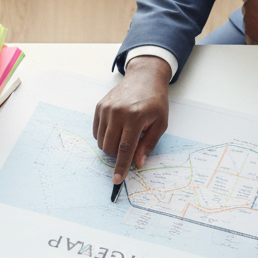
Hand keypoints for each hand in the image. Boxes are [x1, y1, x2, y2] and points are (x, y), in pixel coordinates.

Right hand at [92, 56, 170, 184]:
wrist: (144, 77)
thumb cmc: (155, 101)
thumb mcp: (161, 123)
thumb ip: (148, 144)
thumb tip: (138, 163)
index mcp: (135, 117)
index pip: (125, 148)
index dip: (121, 166)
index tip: (117, 180)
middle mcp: (117, 113)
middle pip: (110, 147)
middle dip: (118, 155)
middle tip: (130, 147)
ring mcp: (106, 109)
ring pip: (101, 141)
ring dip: (112, 146)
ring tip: (124, 136)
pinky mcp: (99, 107)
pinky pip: (97, 132)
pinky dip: (105, 137)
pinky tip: (116, 129)